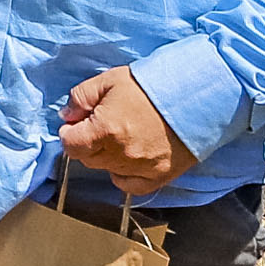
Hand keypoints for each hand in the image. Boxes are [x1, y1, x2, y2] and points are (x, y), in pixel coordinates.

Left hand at [61, 67, 193, 199]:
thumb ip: (81, 97)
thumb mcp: (110, 80)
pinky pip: (130, 185)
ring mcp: (141, 169)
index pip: (70, 146)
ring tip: (120, 135)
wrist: (197, 96)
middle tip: (99, 125)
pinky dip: (124, 174)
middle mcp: (121, 155)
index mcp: (105, 130)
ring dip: (106, 156)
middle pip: (88, 159)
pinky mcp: (160, 177)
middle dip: (87, 143)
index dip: (69, 133)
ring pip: (107, 170)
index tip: (76, 124)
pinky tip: (129, 157)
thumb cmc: (153, 85)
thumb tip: (67, 116)